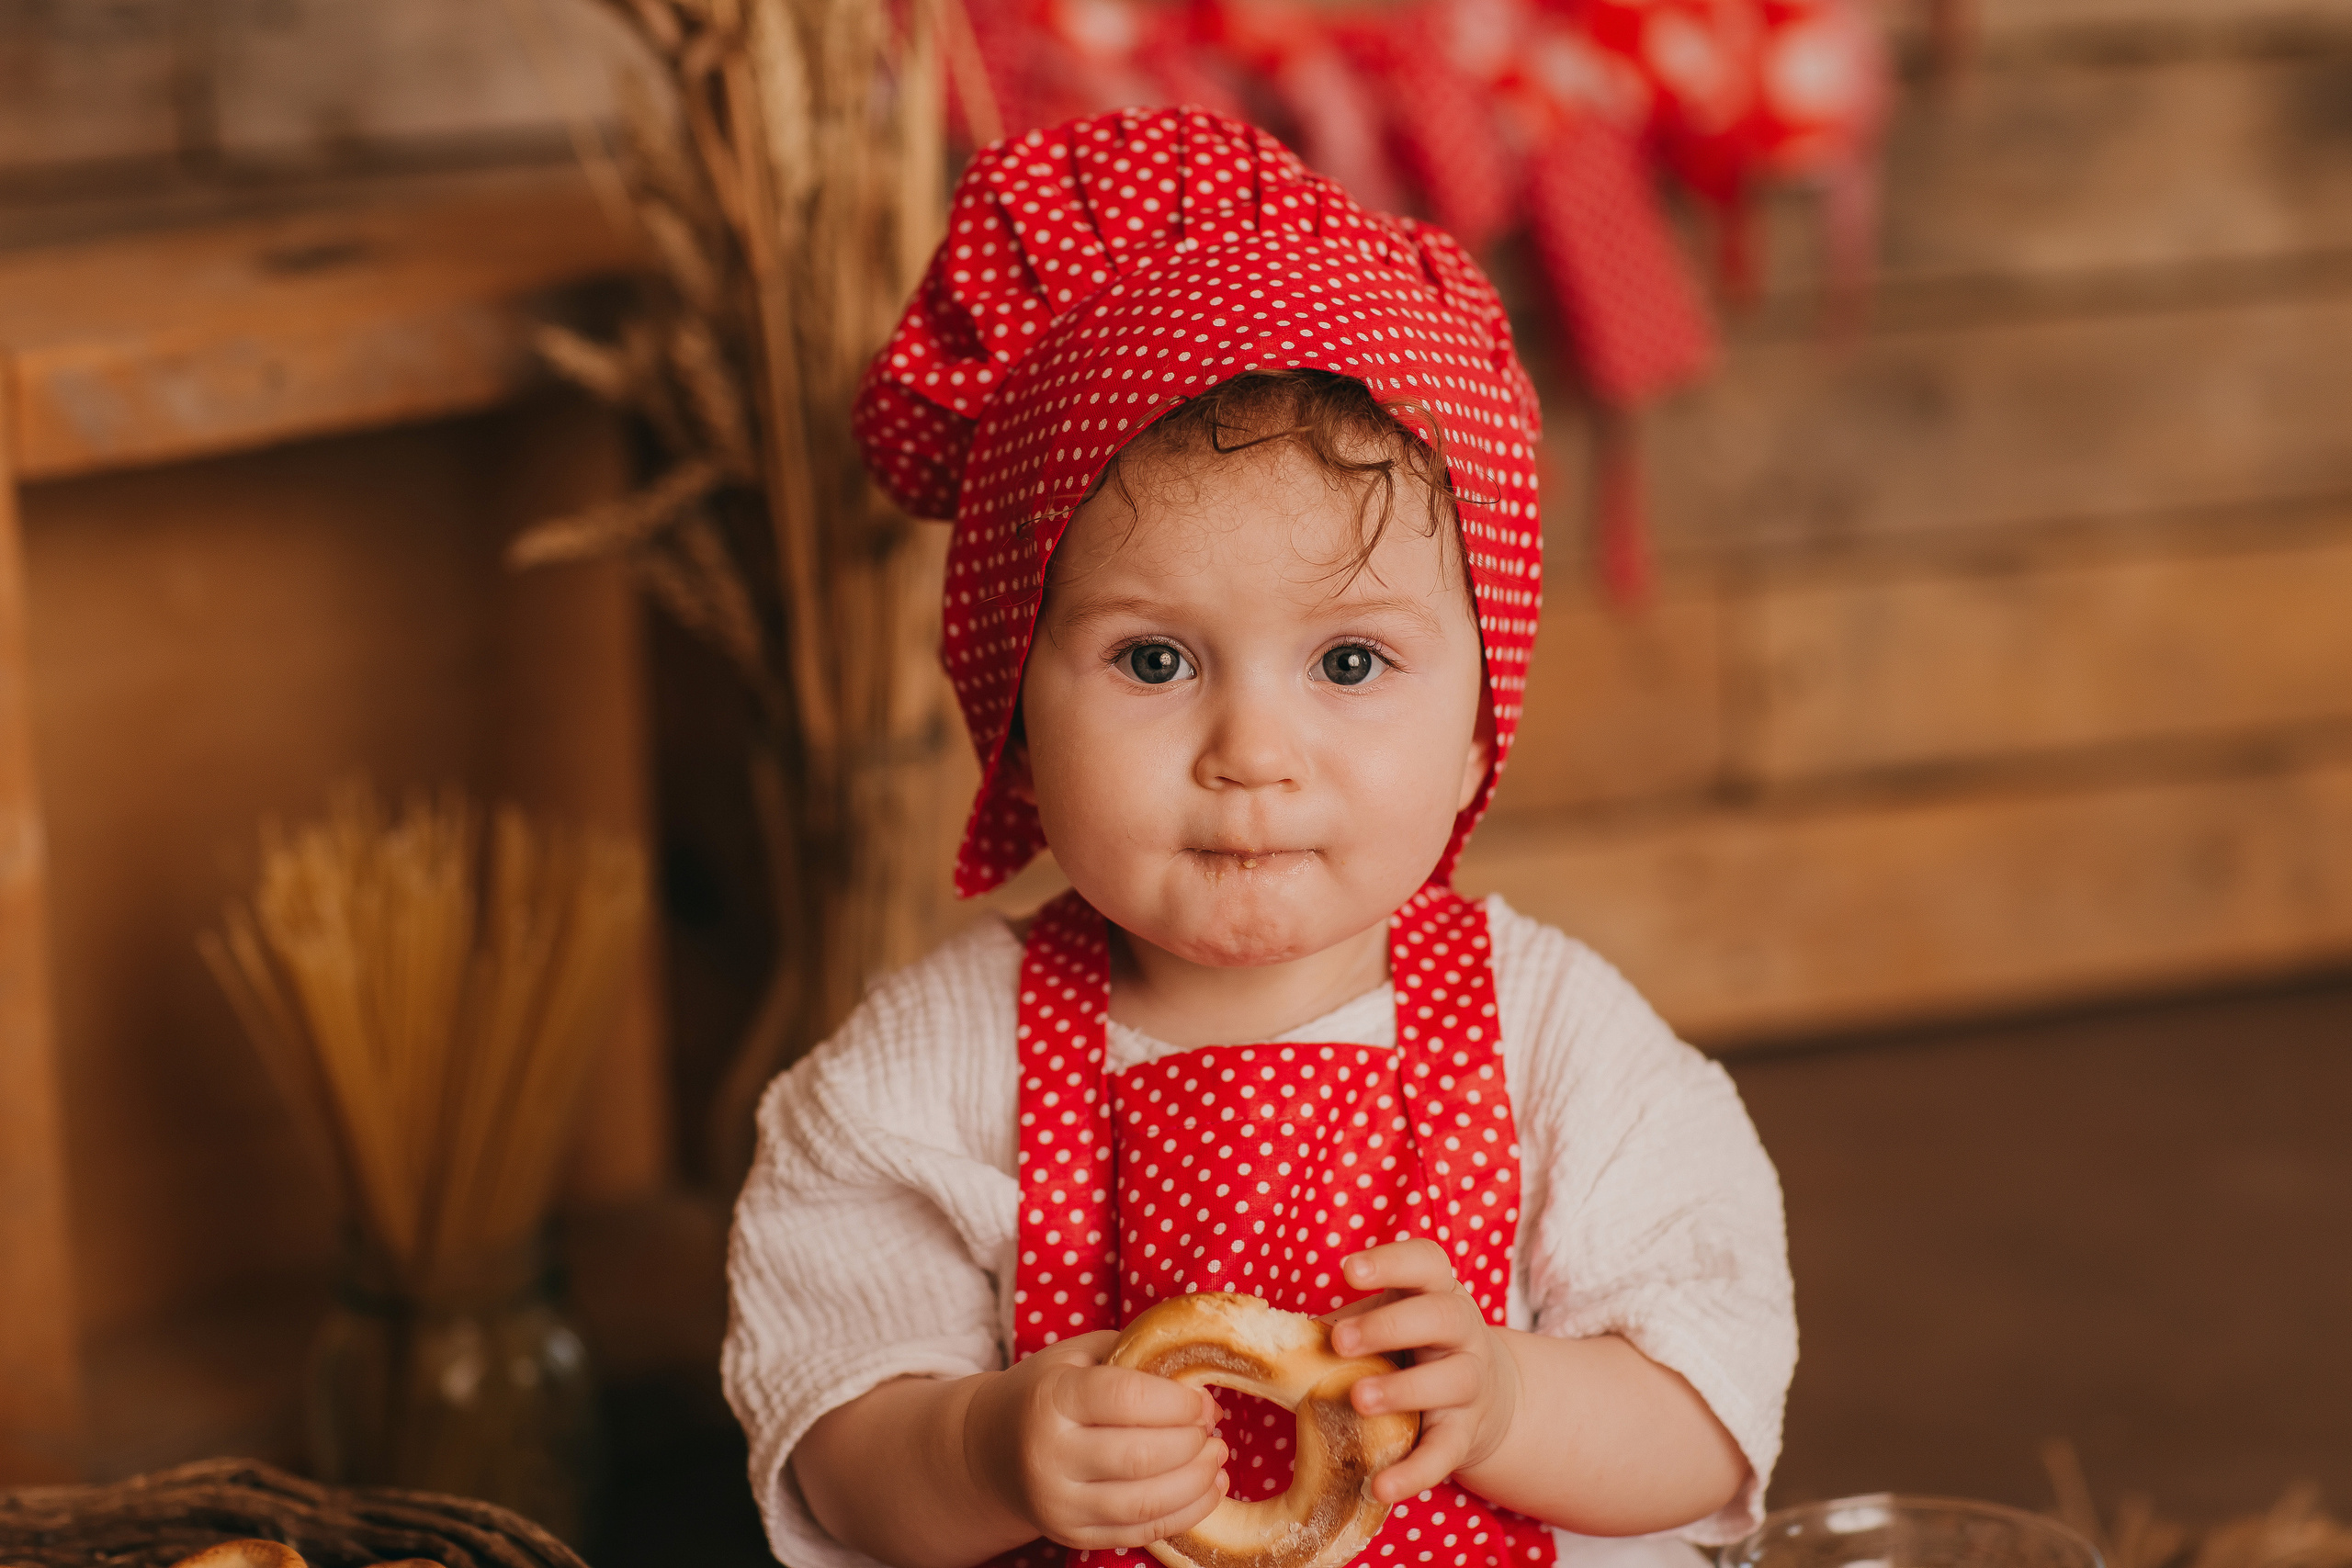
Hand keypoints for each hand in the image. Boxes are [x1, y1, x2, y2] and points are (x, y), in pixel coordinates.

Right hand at [964, 1329, 1232, 1548]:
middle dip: (1193, 1443)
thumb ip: (1131, 1354)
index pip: (1126, 1399)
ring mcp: (1059, 1504)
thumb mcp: (1076, 1355)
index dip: (1177, 1402)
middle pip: (1141, 1457)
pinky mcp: (1072, 1535)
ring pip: (1146, 1503)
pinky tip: (1207, 1490)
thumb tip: (1196, 1373)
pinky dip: (1186, 1513)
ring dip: (1197, 1481)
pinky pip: (1141, 1533)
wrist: (989, 1449)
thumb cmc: (1045, 1392)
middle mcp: (1050, 1455)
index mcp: (1051, 1399)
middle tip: (1212, 1427)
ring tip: (1217, 1457)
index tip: (1202, 1400)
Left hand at [1327, 1239, 1521, 1502]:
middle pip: (1442, 1316)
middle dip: (1390, 1326)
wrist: (1485, 1396)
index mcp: (1436, 1292)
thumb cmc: (1412, 1347)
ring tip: (1358, 1399)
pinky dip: (1414, 1471)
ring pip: (1453, 1379)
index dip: (1390, 1263)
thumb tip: (1273, 1341)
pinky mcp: (1467, 1434)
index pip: (1425, 1262)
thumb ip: (1344, 1328)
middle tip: (1341, 1342)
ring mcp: (1471, 1383)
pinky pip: (1446, 1453)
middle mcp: (1463, 1332)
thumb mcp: (1387, 1322)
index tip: (1348, 1271)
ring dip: (1403, 1389)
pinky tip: (1380, 1486)